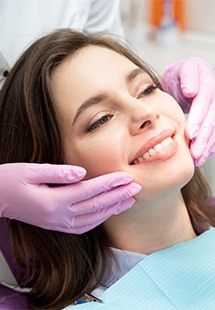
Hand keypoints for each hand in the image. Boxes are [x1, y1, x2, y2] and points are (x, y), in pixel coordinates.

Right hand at [0, 163, 140, 232]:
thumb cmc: (10, 180)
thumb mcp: (30, 170)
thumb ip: (58, 172)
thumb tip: (82, 172)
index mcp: (52, 201)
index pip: (89, 191)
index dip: (110, 183)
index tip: (127, 177)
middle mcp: (58, 216)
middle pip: (96, 206)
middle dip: (118, 196)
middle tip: (137, 188)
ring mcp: (58, 224)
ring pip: (93, 219)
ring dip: (113, 209)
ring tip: (130, 200)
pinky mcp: (57, 226)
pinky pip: (84, 226)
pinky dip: (100, 219)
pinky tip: (109, 212)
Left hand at [162, 57, 214, 165]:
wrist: (190, 78)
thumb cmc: (183, 75)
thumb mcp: (184, 69)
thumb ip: (188, 77)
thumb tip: (191, 91)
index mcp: (208, 82)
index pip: (204, 102)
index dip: (198, 119)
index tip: (190, 133)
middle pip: (213, 119)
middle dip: (204, 137)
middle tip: (195, 152)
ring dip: (208, 145)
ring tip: (198, 158)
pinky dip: (210, 146)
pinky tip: (203, 156)